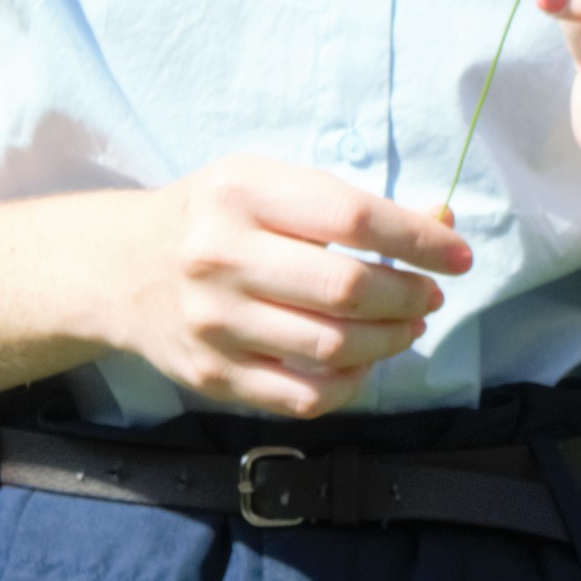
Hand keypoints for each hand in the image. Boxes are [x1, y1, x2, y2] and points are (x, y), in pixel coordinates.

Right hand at [102, 156, 471, 419]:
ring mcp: (215, 323)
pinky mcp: (213, 376)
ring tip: (408, 326)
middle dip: (409, 296)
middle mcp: (221, 256)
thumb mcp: (269, 184)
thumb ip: (349, 205)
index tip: (458, 254)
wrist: (122, 268)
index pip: (351, 217)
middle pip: (346, 288)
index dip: (417, 239)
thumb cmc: (216, 218)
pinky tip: (364, 361)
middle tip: (430, 295)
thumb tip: (442, 226)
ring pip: (332, 347)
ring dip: (391, 340)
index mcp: (243, 192)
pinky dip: (352, 383)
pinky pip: (305, 396)